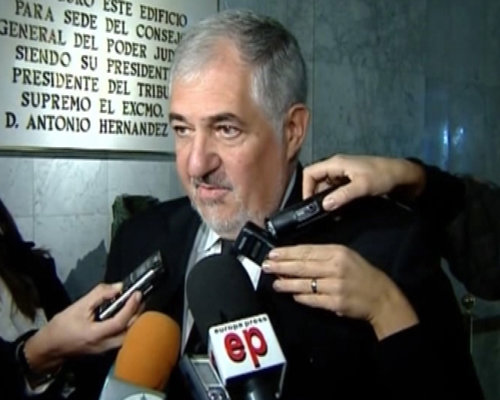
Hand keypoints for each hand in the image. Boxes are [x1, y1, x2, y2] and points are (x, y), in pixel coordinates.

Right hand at [24, 283, 141, 372]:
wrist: (50, 348)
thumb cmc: (62, 326)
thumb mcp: (78, 306)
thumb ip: (99, 295)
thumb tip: (119, 287)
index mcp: (95, 335)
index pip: (120, 322)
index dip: (131, 307)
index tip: (137, 294)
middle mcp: (104, 345)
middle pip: (130, 331)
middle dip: (138, 313)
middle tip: (139, 298)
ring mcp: (106, 350)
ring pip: (129, 336)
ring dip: (135, 320)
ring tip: (135, 305)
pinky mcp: (106, 350)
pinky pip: (123, 338)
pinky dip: (129, 326)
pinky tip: (127, 315)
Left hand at [262, 244, 418, 339]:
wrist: (381, 297)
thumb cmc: (362, 274)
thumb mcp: (346, 255)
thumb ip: (323, 255)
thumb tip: (297, 257)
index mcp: (337, 252)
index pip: (306, 251)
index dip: (287, 253)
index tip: (273, 253)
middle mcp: (335, 268)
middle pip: (302, 266)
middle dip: (281, 266)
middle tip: (266, 266)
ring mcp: (335, 286)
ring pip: (304, 284)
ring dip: (286, 283)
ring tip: (275, 282)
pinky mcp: (335, 303)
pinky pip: (312, 299)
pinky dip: (300, 297)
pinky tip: (292, 294)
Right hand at [303, 154, 425, 210]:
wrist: (403, 175)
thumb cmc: (383, 176)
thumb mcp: (362, 186)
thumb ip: (342, 195)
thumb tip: (324, 205)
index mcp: (335, 163)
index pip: (310, 173)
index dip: (306, 188)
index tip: (310, 204)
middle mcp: (336, 167)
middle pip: (316, 181)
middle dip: (316, 196)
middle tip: (321, 212)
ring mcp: (343, 174)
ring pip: (325, 187)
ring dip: (326, 200)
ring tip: (331, 213)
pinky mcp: (349, 181)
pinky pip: (335, 190)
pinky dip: (334, 199)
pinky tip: (339, 210)